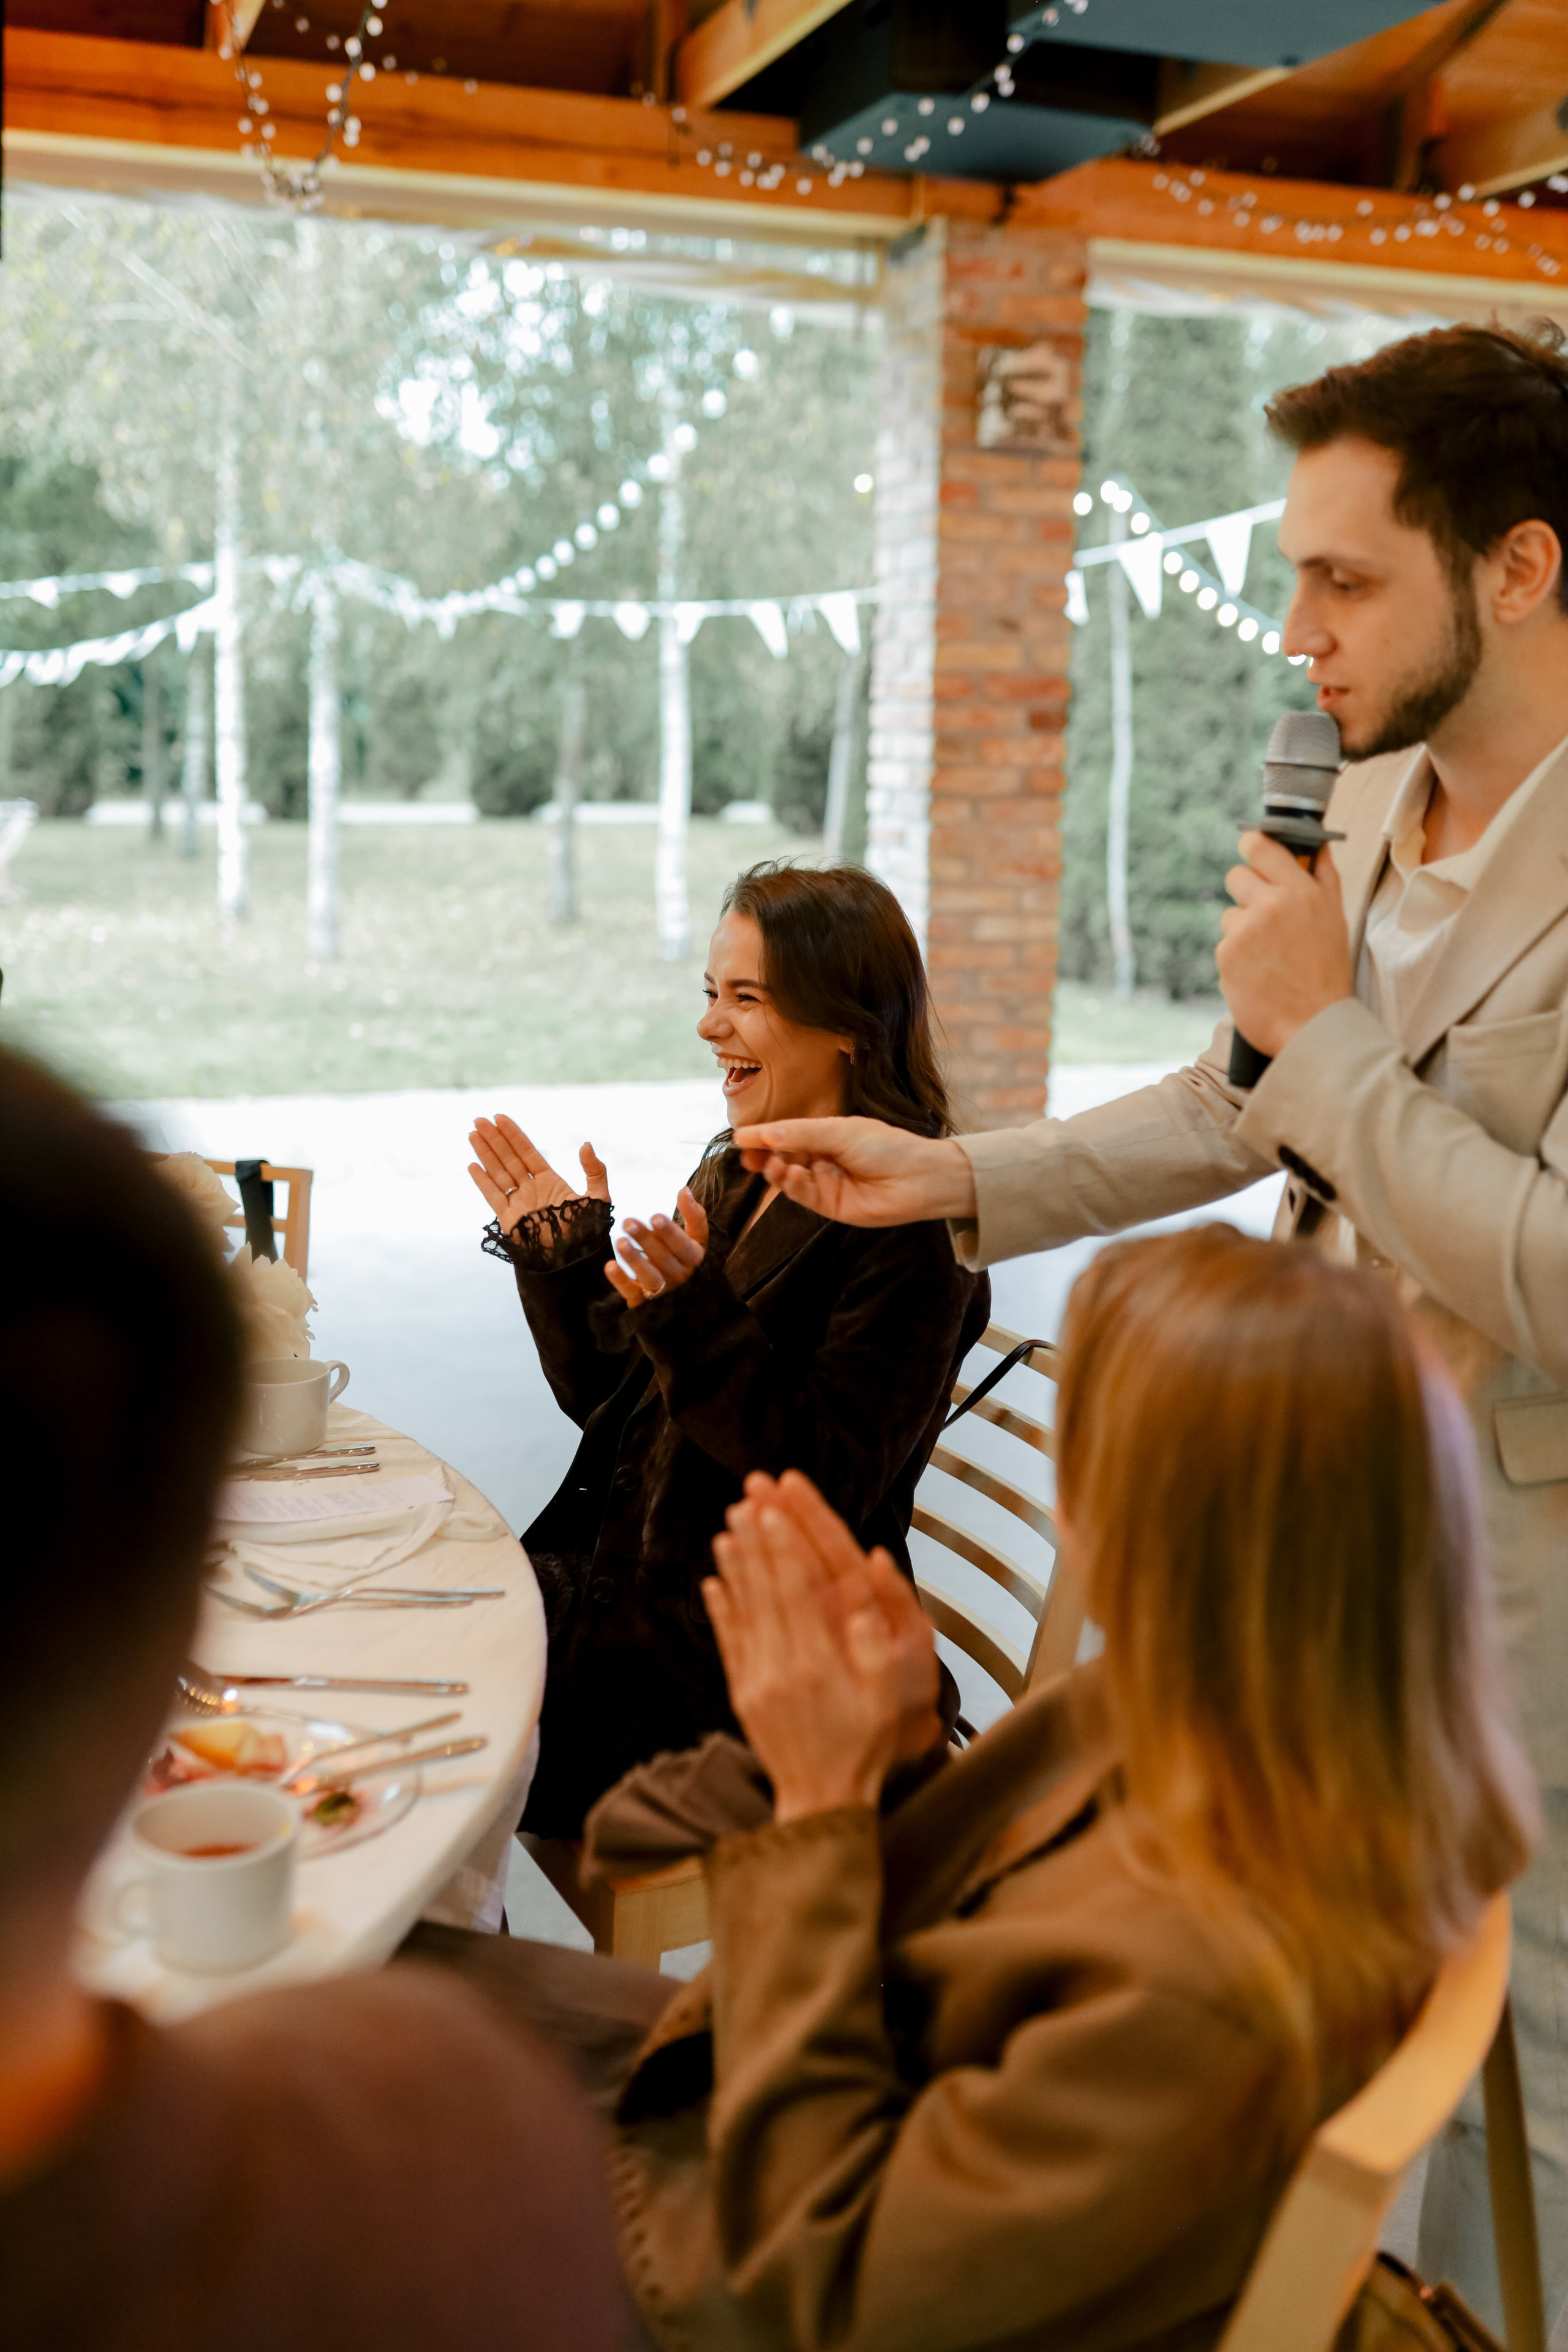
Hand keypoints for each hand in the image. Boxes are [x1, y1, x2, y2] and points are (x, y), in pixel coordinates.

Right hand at [467, 1113, 607, 1237]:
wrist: (575, 1259)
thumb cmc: (589, 1231)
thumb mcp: (598, 1197)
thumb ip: (595, 1171)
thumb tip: (586, 1144)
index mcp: (550, 1182)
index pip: (527, 1152)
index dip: (514, 1135)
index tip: (500, 1118)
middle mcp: (531, 1190)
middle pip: (508, 1158)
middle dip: (494, 1138)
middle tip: (479, 1119)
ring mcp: (519, 1203)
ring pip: (498, 1172)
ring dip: (485, 1153)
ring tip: (472, 1133)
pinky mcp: (509, 1220)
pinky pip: (493, 1196)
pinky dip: (482, 1181)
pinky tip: (472, 1165)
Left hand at [605, 1186, 708, 1307]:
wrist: (679, 1292)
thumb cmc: (682, 1254)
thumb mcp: (693, 1236)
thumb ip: (692, 1214)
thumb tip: (684, 1190)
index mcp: (694, 1257)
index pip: (684, 1246)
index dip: (671, 1232)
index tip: (655, 1217)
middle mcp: (681, 1275)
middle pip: (664, 1258)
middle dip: (646, 1240)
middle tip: (628, 1222)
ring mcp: (663, 1290)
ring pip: (651, 1277)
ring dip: (635, 1260)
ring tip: (620, 1241)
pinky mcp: (644, 1300)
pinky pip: (633, 1293)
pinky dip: (621, 1281)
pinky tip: (610, 1266)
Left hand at [703, 1470, 941, 1822]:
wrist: (825, 1799)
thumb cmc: (872, 1741)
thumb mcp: (898, 1690)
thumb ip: (886, 1635)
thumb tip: (871, 1580)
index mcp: (823, 1660)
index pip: (800, 1586)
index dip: (786, 1543)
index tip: (775, 1505)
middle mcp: (785, 1665)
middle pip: (767, 1588)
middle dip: (758, 1539)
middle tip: (748, 1495)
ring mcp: (758, 1681)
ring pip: (744, 1609)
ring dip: (736, 1564)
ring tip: (729, 1524)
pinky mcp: (743, 1695)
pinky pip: (728, 1642)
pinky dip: (720, 1608)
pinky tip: (713, 1580)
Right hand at [730, 1116, 976, 1226]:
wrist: (917, 1179)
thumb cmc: (886, 1147)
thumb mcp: (840, 1131)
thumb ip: (801, 1134)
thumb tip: (765, 1133)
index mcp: (827, 1134)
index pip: (787, 1134)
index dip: (764, 1135)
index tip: (740, 1136)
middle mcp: (823, 1158)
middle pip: (783, 1156)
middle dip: (764, 1155)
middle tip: (747, 1155)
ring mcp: (825, 1182)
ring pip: (789, 1177)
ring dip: (776, 1170)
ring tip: (771, 1165)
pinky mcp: (829, 1205)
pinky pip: (802, 1195)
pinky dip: (791, 1186)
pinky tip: (789, 1176)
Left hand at [1216, 832, 1354, 1060]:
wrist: (1314, 1025)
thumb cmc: (1327, 973)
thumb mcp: (1335, 917)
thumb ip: (1322, 876)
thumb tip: (1315, 845)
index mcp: (1300, 890)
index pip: (1259, 846)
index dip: (1252, 847)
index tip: (1252, 853)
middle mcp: (1270, 904)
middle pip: (1236, 875)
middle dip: (1246, 892)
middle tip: (1264, 916)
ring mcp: (1244, 930)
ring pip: (1229, 915)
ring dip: (1243, 931)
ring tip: (1269, 957)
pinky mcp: (1226, 955)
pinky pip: (1224, 945)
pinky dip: (1237, 959)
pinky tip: (1258, 974)